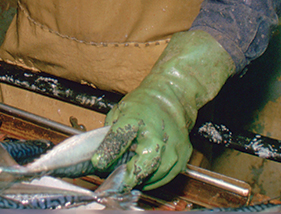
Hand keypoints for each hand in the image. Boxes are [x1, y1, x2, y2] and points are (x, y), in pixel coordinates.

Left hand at [91, 31, 235, 189]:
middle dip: (125, 178)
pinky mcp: (182, 159)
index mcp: (136, 119)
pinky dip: (151, 180)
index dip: (107, 153)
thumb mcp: (119, 112)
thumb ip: (109, 135)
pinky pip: (163, 179)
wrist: (172, 98)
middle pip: (141, 167)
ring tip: (128, 174)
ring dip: (137, 181)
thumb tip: (99, 158)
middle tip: (114, 182)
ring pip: (152, 178)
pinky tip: (143, 174)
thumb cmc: (143, 105)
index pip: (120, 139)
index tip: (98, 163)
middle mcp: (157, 135)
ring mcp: (172, 149)